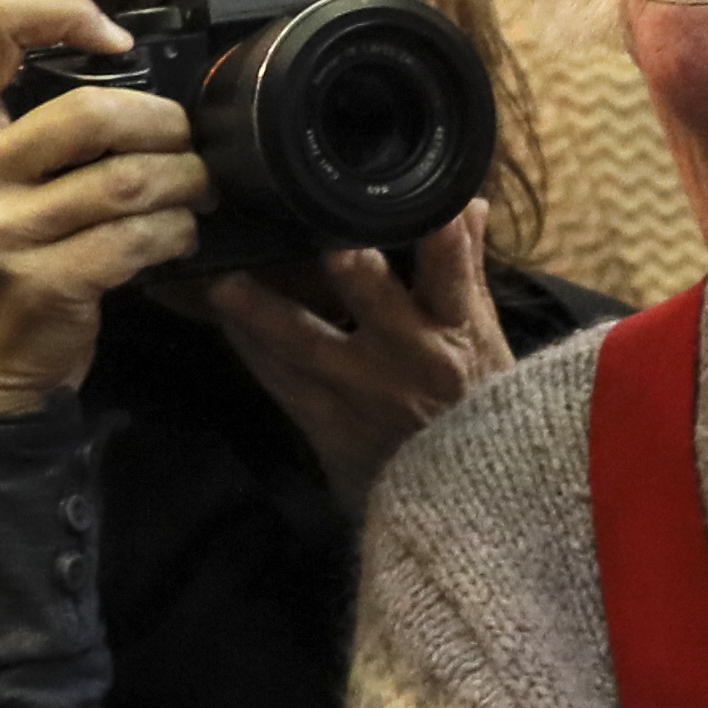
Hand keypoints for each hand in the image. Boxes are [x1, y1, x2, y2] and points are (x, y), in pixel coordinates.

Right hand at [0, 0, 213, 418]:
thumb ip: (24, 122)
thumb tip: (126, 69)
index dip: (62, 11)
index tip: (116, 41)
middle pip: (90, 112)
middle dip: (164, 123)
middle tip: (187, 140)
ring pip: (127, 181)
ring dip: (184, 182)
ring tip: (197, 188)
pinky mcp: (41, 283)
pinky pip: (136, 240)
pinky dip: (175, 232)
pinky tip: (178, 235)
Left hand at [201, 208, 515, 511]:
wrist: (459, 501)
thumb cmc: (476, 412)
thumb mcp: (484, 342)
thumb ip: (465, 271)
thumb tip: (466, 206)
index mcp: (455, 335)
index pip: (453, 275)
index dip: (442, 239)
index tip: (430, 206)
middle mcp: (408, 359)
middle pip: (372, 299)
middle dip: (348, 267)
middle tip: (316, 237)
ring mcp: (361, 392)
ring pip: (301, 339)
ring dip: (258, 308)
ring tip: (222, 280)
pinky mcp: (326, 424)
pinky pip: (278, 379)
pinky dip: (250, 345)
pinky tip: (227, 318)